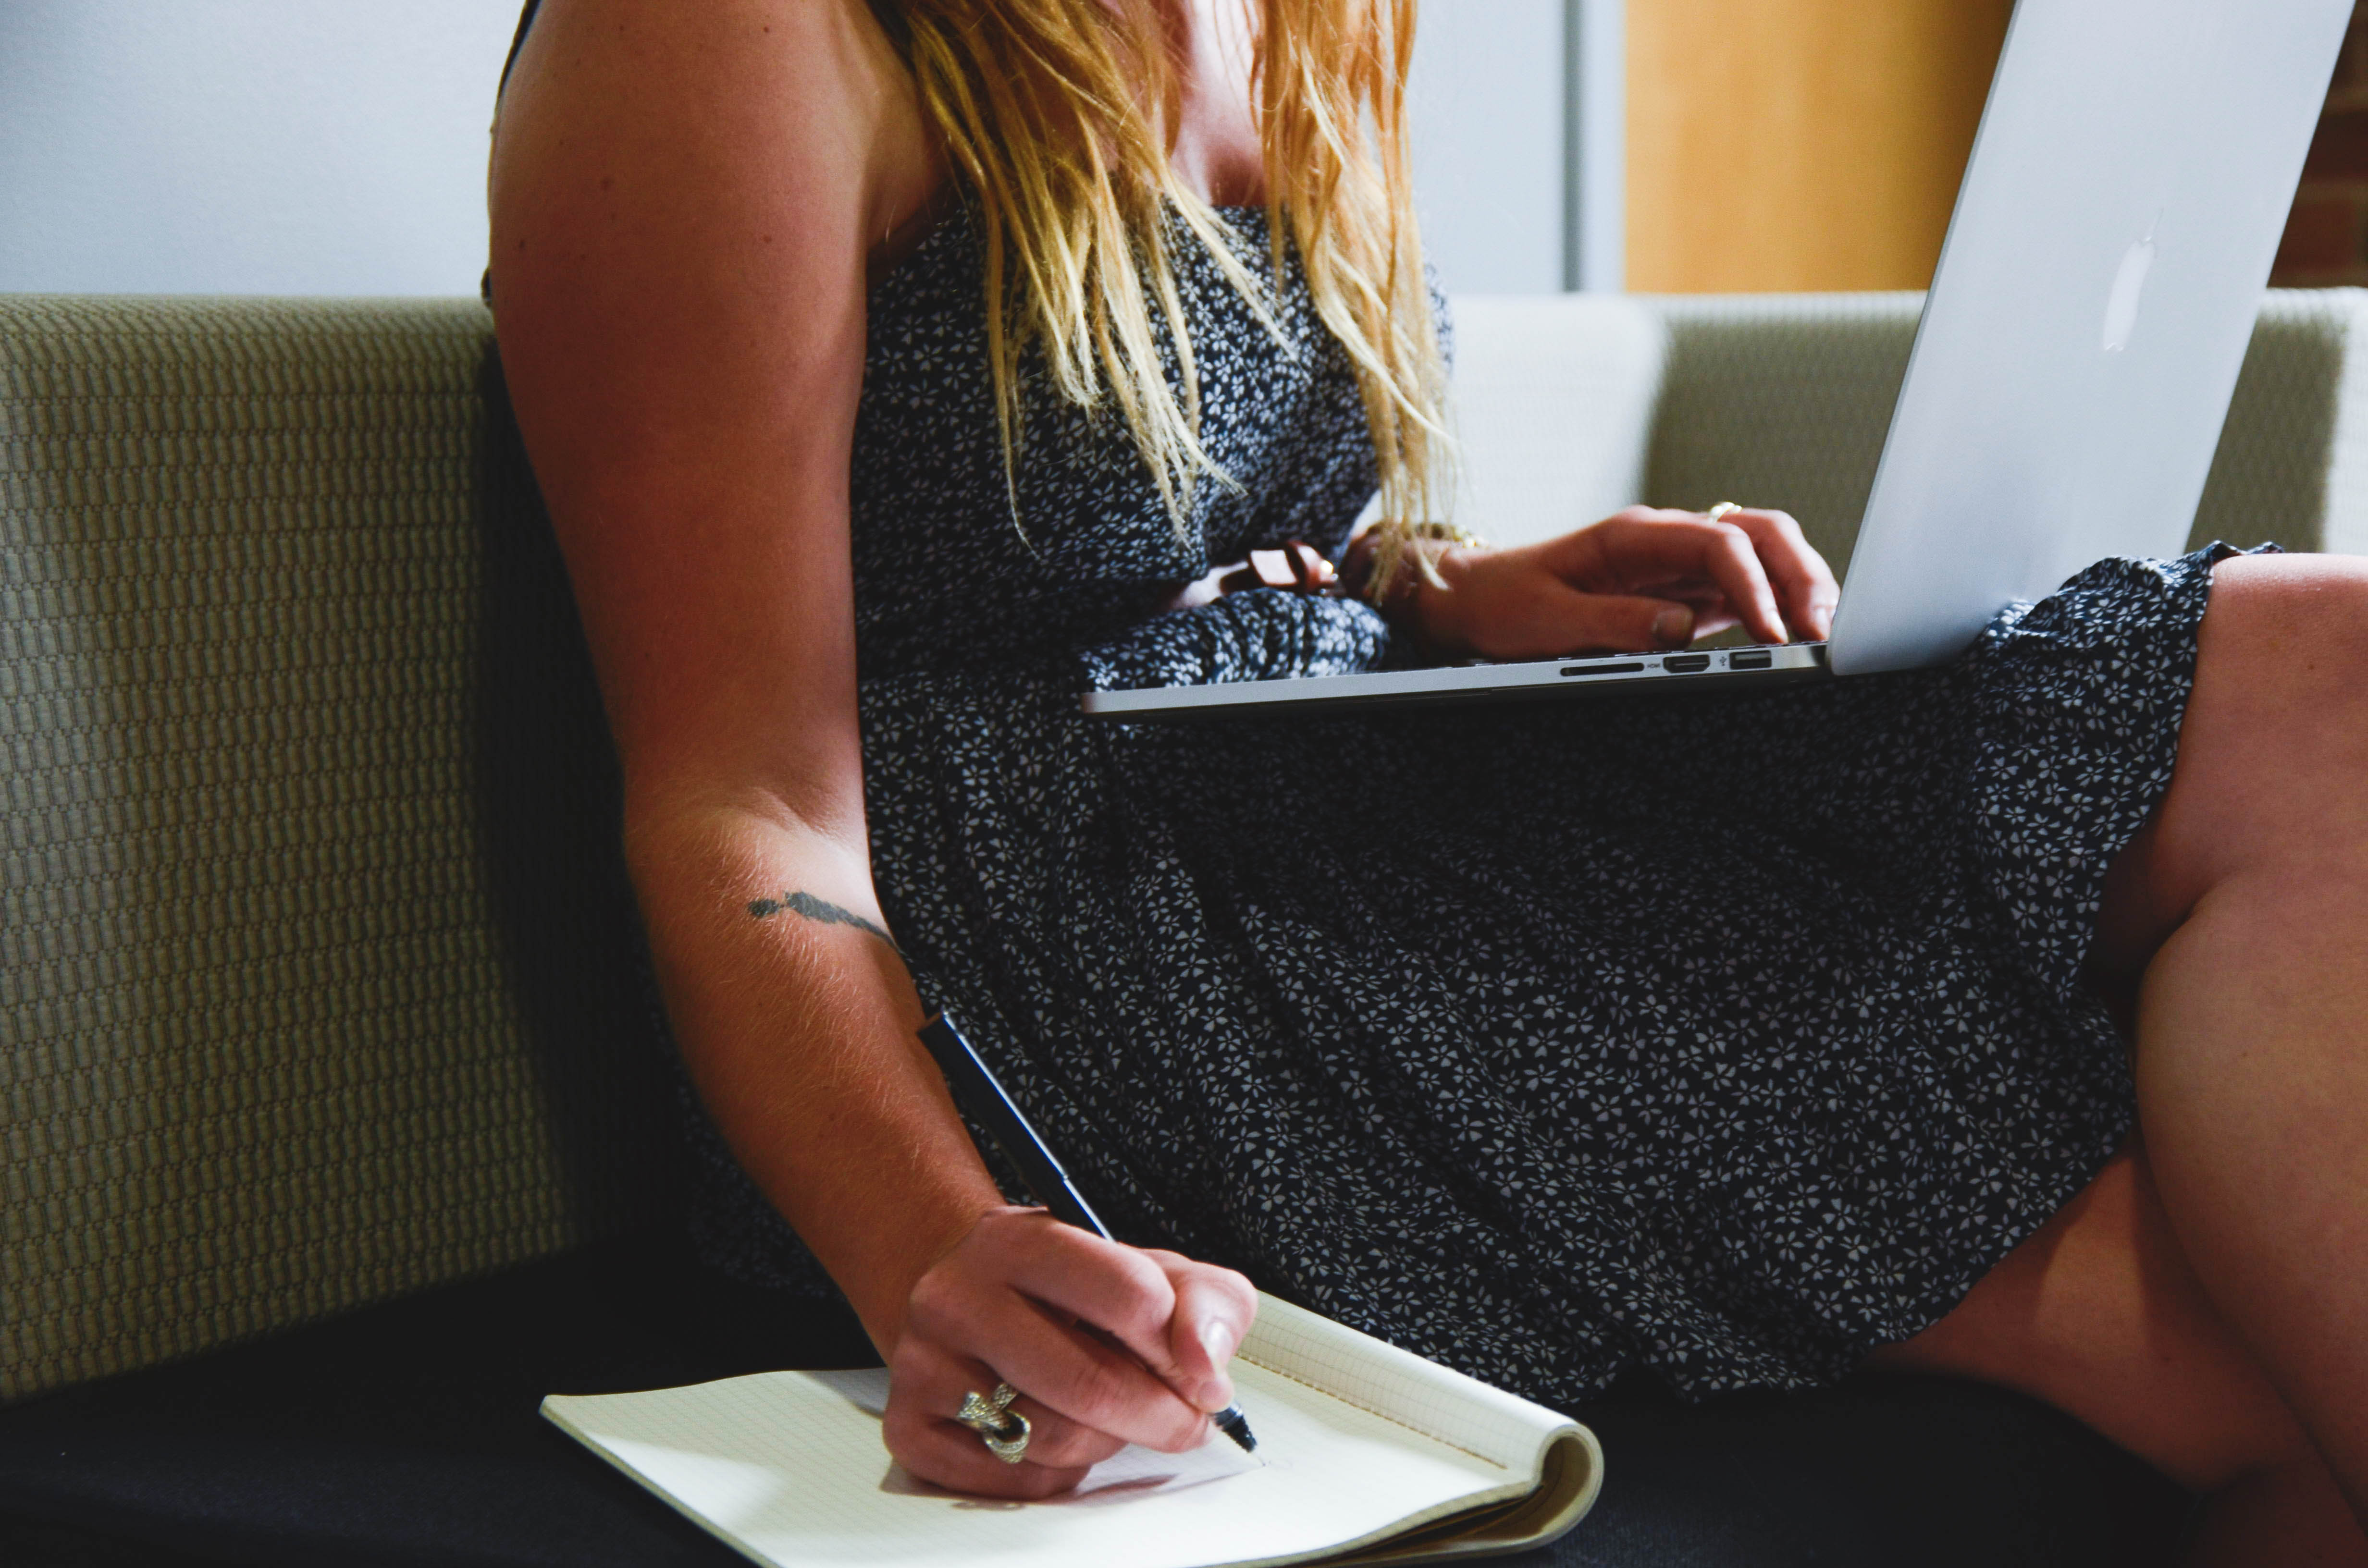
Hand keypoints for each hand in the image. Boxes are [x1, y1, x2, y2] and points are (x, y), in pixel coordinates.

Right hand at [882, 1206, 1257, 1498]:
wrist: (968, 1301)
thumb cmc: (1070, 1293)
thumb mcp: (1149, 1271)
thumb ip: (1203, 1302)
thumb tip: (1205, 1363)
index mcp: (1021, 1240)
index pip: (1128, 1296)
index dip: (1182, 1348)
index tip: (1197, 1369)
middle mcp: (958, 1296)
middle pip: (1092, 1384)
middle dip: (1161, 1416)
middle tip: (1184, 1418)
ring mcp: (926, 1364)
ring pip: (1054, 1438)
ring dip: (1107, 1441)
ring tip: (1108, 1413)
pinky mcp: (911, 1428)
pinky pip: (1016, 1479)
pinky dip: (1058, 1470)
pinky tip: (1057, 1431)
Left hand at [1404, 506, 1839, 662]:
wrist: (1478, 599)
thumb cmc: (1507, 603)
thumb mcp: (1548, 620)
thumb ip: (1613, 622)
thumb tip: (1679, 630)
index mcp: (1636, 535)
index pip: (1719, 543)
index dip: (1754, 584)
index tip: (1773, 632)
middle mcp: (1668, 541)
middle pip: (1760, 533)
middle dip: (1800, 573)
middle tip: (1824, 629)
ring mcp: (1682, 567)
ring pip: (1764, 558)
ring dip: (1799, 588)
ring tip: (1823, 635)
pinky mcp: (1687, 596)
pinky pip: (1747, 591)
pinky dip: (1778, 609)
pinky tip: (1795, 639)